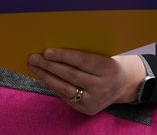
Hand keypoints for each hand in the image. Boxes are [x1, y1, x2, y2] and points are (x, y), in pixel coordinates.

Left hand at [28, 49, 145, 114]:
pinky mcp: (87, 109)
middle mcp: (103, 86)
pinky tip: (44, 77)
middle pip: (71, 75)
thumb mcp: (103, 54)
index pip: (82, 61)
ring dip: (46, 77)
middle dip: (49, 66)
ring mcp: (95, 100)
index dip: (64, 56)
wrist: (123, 84)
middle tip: (33, 57)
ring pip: (66, 88)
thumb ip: (84, 52)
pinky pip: (66, 97)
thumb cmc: (106, 63)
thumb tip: (55, 47)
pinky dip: (53, 86)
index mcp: (108, 68)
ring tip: (34, 67)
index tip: (47, 51)